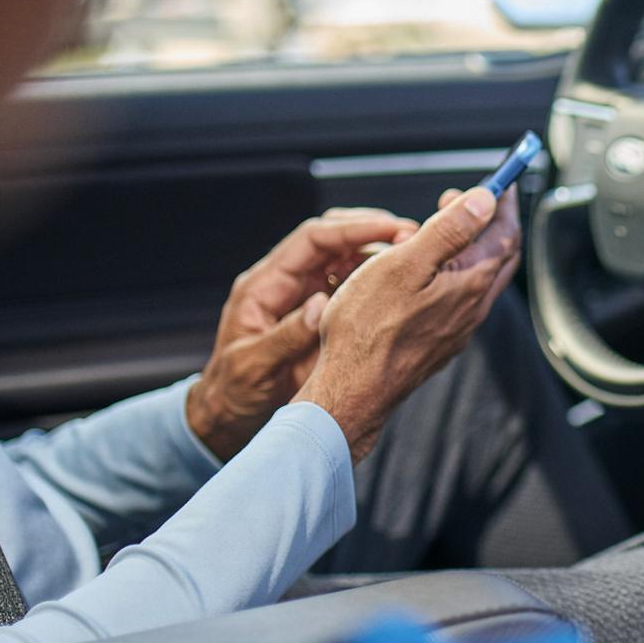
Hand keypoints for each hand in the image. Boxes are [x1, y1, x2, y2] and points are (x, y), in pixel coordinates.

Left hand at [187, 209, 417, 460]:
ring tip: (413, 254)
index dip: (352, 229)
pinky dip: (376, 280)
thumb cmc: (234, 390)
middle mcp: (286, 282)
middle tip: (411, 235)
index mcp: (264, 285)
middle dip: (371, 231)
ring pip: (345, 258)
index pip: (311, 239)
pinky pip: (351, 286)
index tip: (390, 229)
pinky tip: (401, 283)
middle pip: (332, 238)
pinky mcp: (319, 314)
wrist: (230, 413)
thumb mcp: (253, 366)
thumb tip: (320, 305)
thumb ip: (285, 335)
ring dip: (378, 253)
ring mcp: (304, 296)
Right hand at [293, 184, 520, 460]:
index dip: (503, 202)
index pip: (505, 233)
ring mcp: (459, 328)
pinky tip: (433, 272)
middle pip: (500, 255)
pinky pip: (463, 299)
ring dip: (474, 247)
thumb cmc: (368, 329)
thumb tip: (486, 200)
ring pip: (482, 279)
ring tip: (446, 228)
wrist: (354, 391)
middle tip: (472, 199)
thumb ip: (450, 230)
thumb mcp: (405, 264)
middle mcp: (473, 308)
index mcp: (471, 283)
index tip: (499, 180)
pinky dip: (458, 272)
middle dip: (492, 221)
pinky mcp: (441, 342)